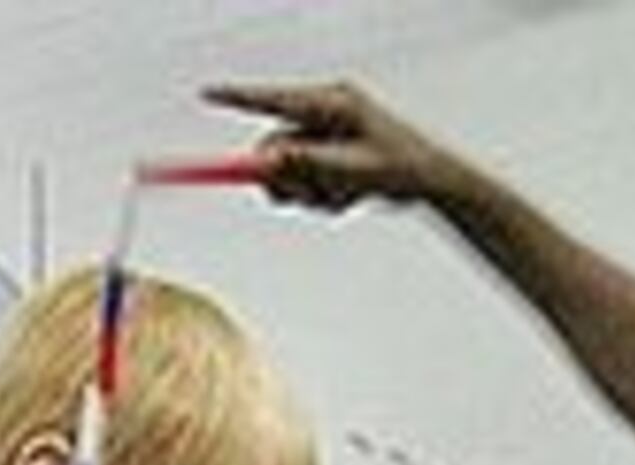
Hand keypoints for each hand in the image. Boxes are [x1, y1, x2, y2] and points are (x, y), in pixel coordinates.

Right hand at [199, 79, 460, 211]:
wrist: (429, 181)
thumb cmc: (398, 168)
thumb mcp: (348, 169)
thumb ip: (305, 165)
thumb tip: (268, 161)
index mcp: (332, 104)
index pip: (273, 99)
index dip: (237, 97)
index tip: (206, 93)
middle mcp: (325, 113)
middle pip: (274, 144)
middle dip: (282, 177)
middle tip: (295, 197)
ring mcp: (326, 133)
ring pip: (288, 167)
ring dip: (305, 191)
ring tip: (339, 200)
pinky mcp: (329, 152)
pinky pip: (303, 177)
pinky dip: (317, 193)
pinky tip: (345, 197)